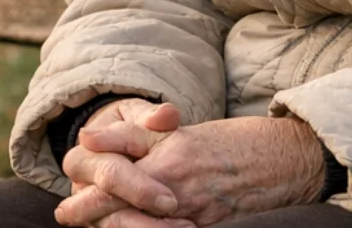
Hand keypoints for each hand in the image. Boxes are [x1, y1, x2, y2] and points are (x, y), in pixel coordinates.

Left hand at [56, 116, 326, 226]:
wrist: (286, 156)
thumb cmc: (232, 143)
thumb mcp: (182, 133)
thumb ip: (134, 137)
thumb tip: (87, 138)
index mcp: (169, 154)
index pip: (114, 179)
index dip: (86, 199)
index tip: (65, 211)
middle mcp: (179, 182)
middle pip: (122, 206)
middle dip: (93, 217)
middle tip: (69, 220)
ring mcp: (196, 209)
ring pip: (144, 227)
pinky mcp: (212, 227)